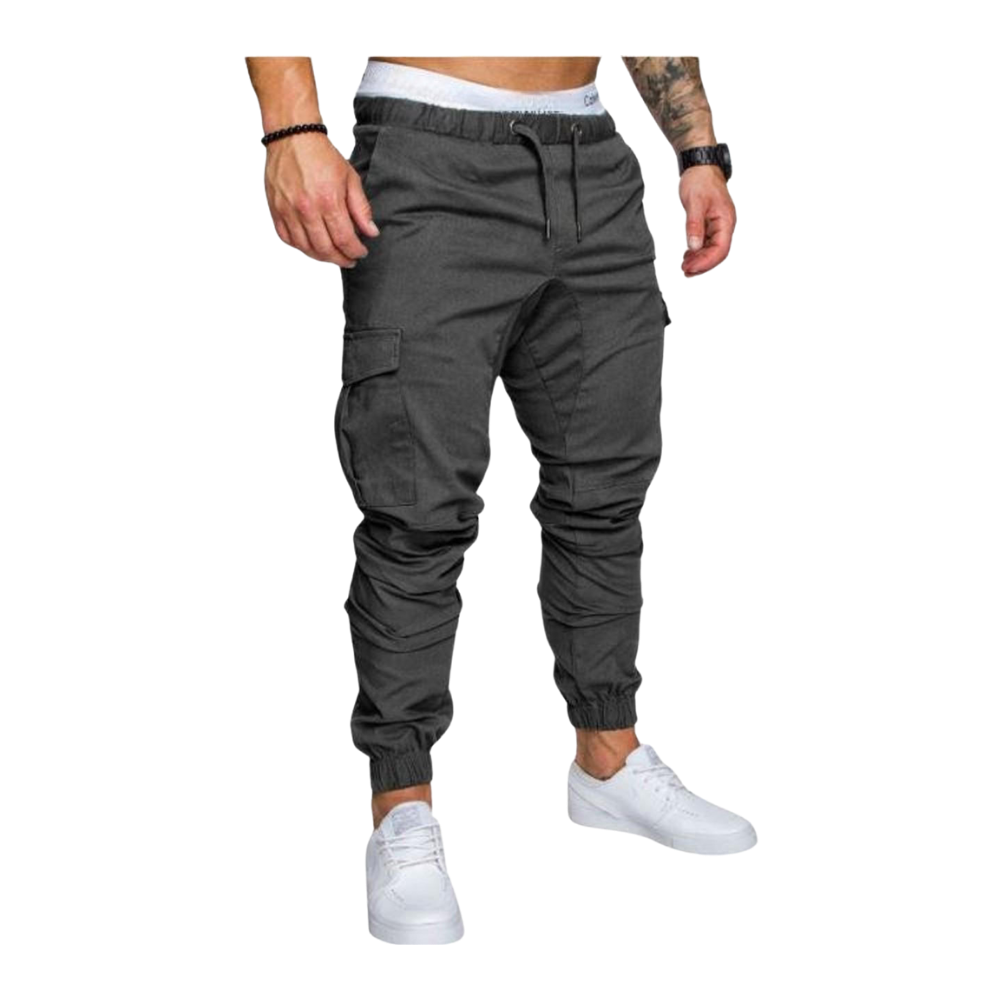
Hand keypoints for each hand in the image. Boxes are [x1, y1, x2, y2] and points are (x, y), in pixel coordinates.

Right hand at [264, 133, 379, 266]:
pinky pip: (287, 239)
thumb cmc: (323, 156)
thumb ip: (361, 208)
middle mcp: (307, 209)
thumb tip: (371, 233)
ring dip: (321, 257)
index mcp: (329, 201)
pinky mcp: (275, 210)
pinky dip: (300, 247)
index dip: (355, 251)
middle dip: (340, 259)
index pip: (344, 240)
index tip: (361, 252)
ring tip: (332, 255)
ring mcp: (288, 211)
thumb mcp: (350, 178)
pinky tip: (311, 246)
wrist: (292, 137)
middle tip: (349, 260)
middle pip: (325, 249)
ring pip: (305, 248)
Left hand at [678, 164, 735, 278]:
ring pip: (713, 250)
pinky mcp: (712, 224)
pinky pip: (708, 243)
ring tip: (684, 267)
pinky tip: (687, 256)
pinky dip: (698, 252)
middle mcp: (726, 225)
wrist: (700, 166)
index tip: (690, 268)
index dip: (706, 262)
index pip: (721, 249)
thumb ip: (694, 226)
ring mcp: (719, 225)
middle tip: (685, 272)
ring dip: (699, 260)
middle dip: (702, 265)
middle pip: (718, 253)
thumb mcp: (694, 203)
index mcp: (726, 220)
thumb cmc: (699, 180)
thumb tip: (694, 247)